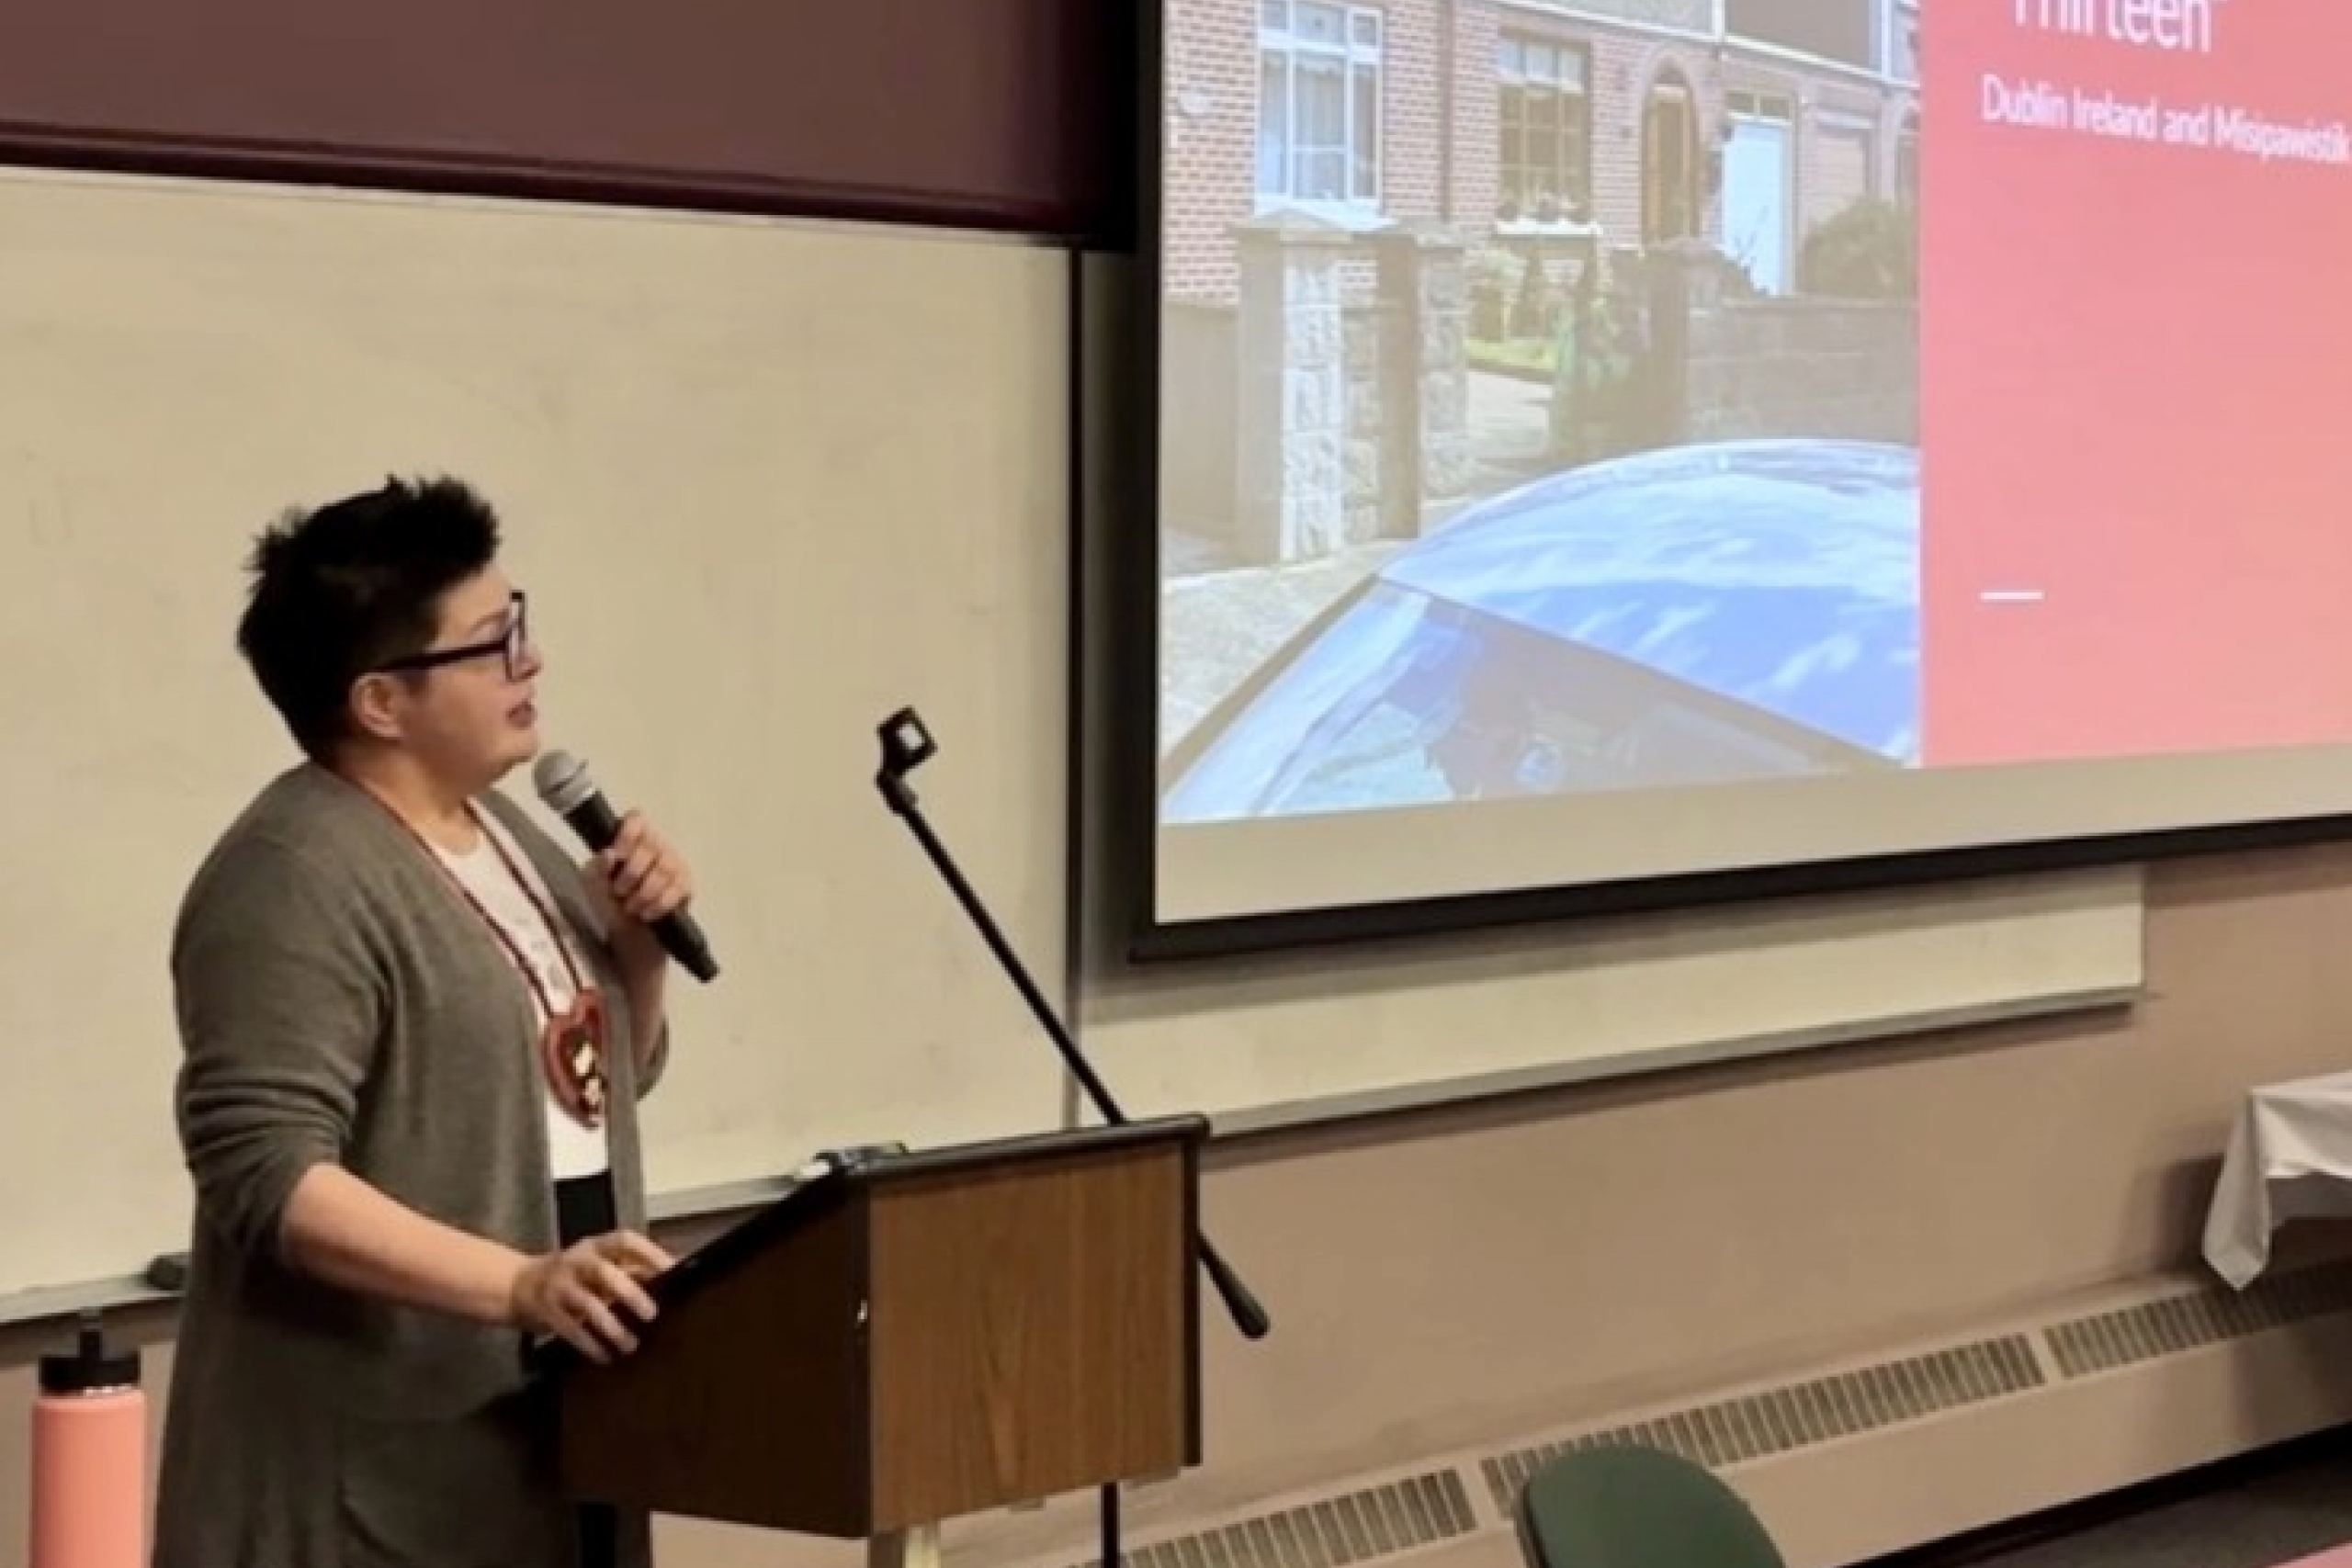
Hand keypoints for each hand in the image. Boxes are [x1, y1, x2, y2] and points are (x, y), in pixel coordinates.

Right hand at [509, 1230, 674, 1362]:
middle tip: (651, 1314)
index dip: (649, 1252)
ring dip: (610, 1326)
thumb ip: (630, 1270)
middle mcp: (576, 1261)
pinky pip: (569, 1329)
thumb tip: (675, 1275)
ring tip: (631, 1345)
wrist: (517, 1285)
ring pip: (586, 1304)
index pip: (624, 1240)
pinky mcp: (546, 1311)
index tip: (672, 1270)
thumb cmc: (573, 1275)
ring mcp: (558, 1286)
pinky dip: (589, 1344)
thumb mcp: (598, 1266)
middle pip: (602, 1271)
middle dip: (629, 1292)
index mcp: (595, 1246)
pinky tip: (605, 1357)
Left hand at [590, 811, 693, 932]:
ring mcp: (674, 863)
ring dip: (644, 892)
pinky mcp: (685, 884)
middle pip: (650, 846)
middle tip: (619, 891)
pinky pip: (677, 889)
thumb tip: (610, 853)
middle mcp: (656, 845)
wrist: (627, 931)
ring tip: (631, 907)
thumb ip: (596, 867)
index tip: (617, 855)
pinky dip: (658, 904)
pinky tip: (646, 913)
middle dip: (631, 873)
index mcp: (631, 839)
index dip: (627, 834)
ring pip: (664, 868)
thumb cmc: (609, 900)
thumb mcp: (592, 884)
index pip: (637, 819)